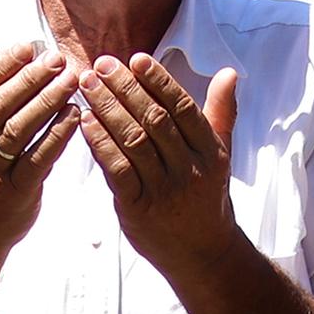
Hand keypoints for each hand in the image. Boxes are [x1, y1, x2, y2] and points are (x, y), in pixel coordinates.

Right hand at [0, 37, 79, 255]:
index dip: (1, 65)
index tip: (29, 46)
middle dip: (29, 79)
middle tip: (58, 59)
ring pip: (18, 132)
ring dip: (47, 102)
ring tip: (72, 80)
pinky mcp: (14, 194)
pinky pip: (38, 160)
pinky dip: (57, 136)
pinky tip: (75, 115)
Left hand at [78, 52, 242, 271]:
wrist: (203, 254)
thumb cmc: (207, 197)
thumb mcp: (221, 155)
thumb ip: (220, 112)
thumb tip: (228, 72)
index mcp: (211, 152)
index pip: (183, 109)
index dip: (159, 81)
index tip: (136, 58)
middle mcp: (190, 170)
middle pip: (155, 120)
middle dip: (125, 89)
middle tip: (102, 64)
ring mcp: (164, 191)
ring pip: (133, 142)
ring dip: (107, 109)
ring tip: (88, 85)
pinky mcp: (138, 209)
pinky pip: (116, 170)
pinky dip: (99, 143)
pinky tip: (85, 121)